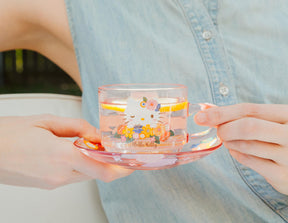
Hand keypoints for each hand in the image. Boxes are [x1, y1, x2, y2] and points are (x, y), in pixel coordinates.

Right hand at [0, 115, 132, 188]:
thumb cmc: (10, 133)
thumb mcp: (46, 121)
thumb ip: (77, 127)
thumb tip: (96, 135)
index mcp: (62, 156)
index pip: (103, 170)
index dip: (122, 169)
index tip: (132, 163)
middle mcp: (60, 174)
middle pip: (97, 174)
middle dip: (110, 164)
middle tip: (116, 151)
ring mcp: (53, 183)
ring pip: (86, 175)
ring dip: (94, 163)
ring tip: (92, 147)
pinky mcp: (47, 185)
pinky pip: (72, 177)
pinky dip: (80, 166)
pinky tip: (74, 152)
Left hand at [195, 103, 287, 194]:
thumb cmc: (279, 137)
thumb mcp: (269, 120)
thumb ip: (242, 115)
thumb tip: (207, 110)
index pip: (249, 109)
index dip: (222, 112)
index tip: (201, 116)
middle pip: (249, 127)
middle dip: (225, 129)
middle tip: (218, 132)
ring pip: (247, 146)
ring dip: (230, 142)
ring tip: (229, 139)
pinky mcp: (282, 176)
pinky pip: (250, 162)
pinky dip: (237, 154)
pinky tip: (236, 150)